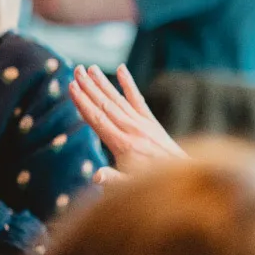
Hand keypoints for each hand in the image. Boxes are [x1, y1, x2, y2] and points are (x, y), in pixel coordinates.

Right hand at [70, 64, 185, 176]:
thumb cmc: (152, 185)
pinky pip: (138, 100)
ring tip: (90, 68)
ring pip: (119, 100)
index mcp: (123, 145)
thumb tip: (96, 176)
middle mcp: (133, 130)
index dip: (83, 103)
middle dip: (89, 87)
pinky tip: (121, 69)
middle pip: (106, 105)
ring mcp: (143, 124)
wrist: (182, 178)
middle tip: (76, 70)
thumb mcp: (130, 187)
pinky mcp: (152, 122)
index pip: (98, 120)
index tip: (72, 87)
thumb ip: (112, 180)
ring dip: (103, 83)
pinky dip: (129, 84)